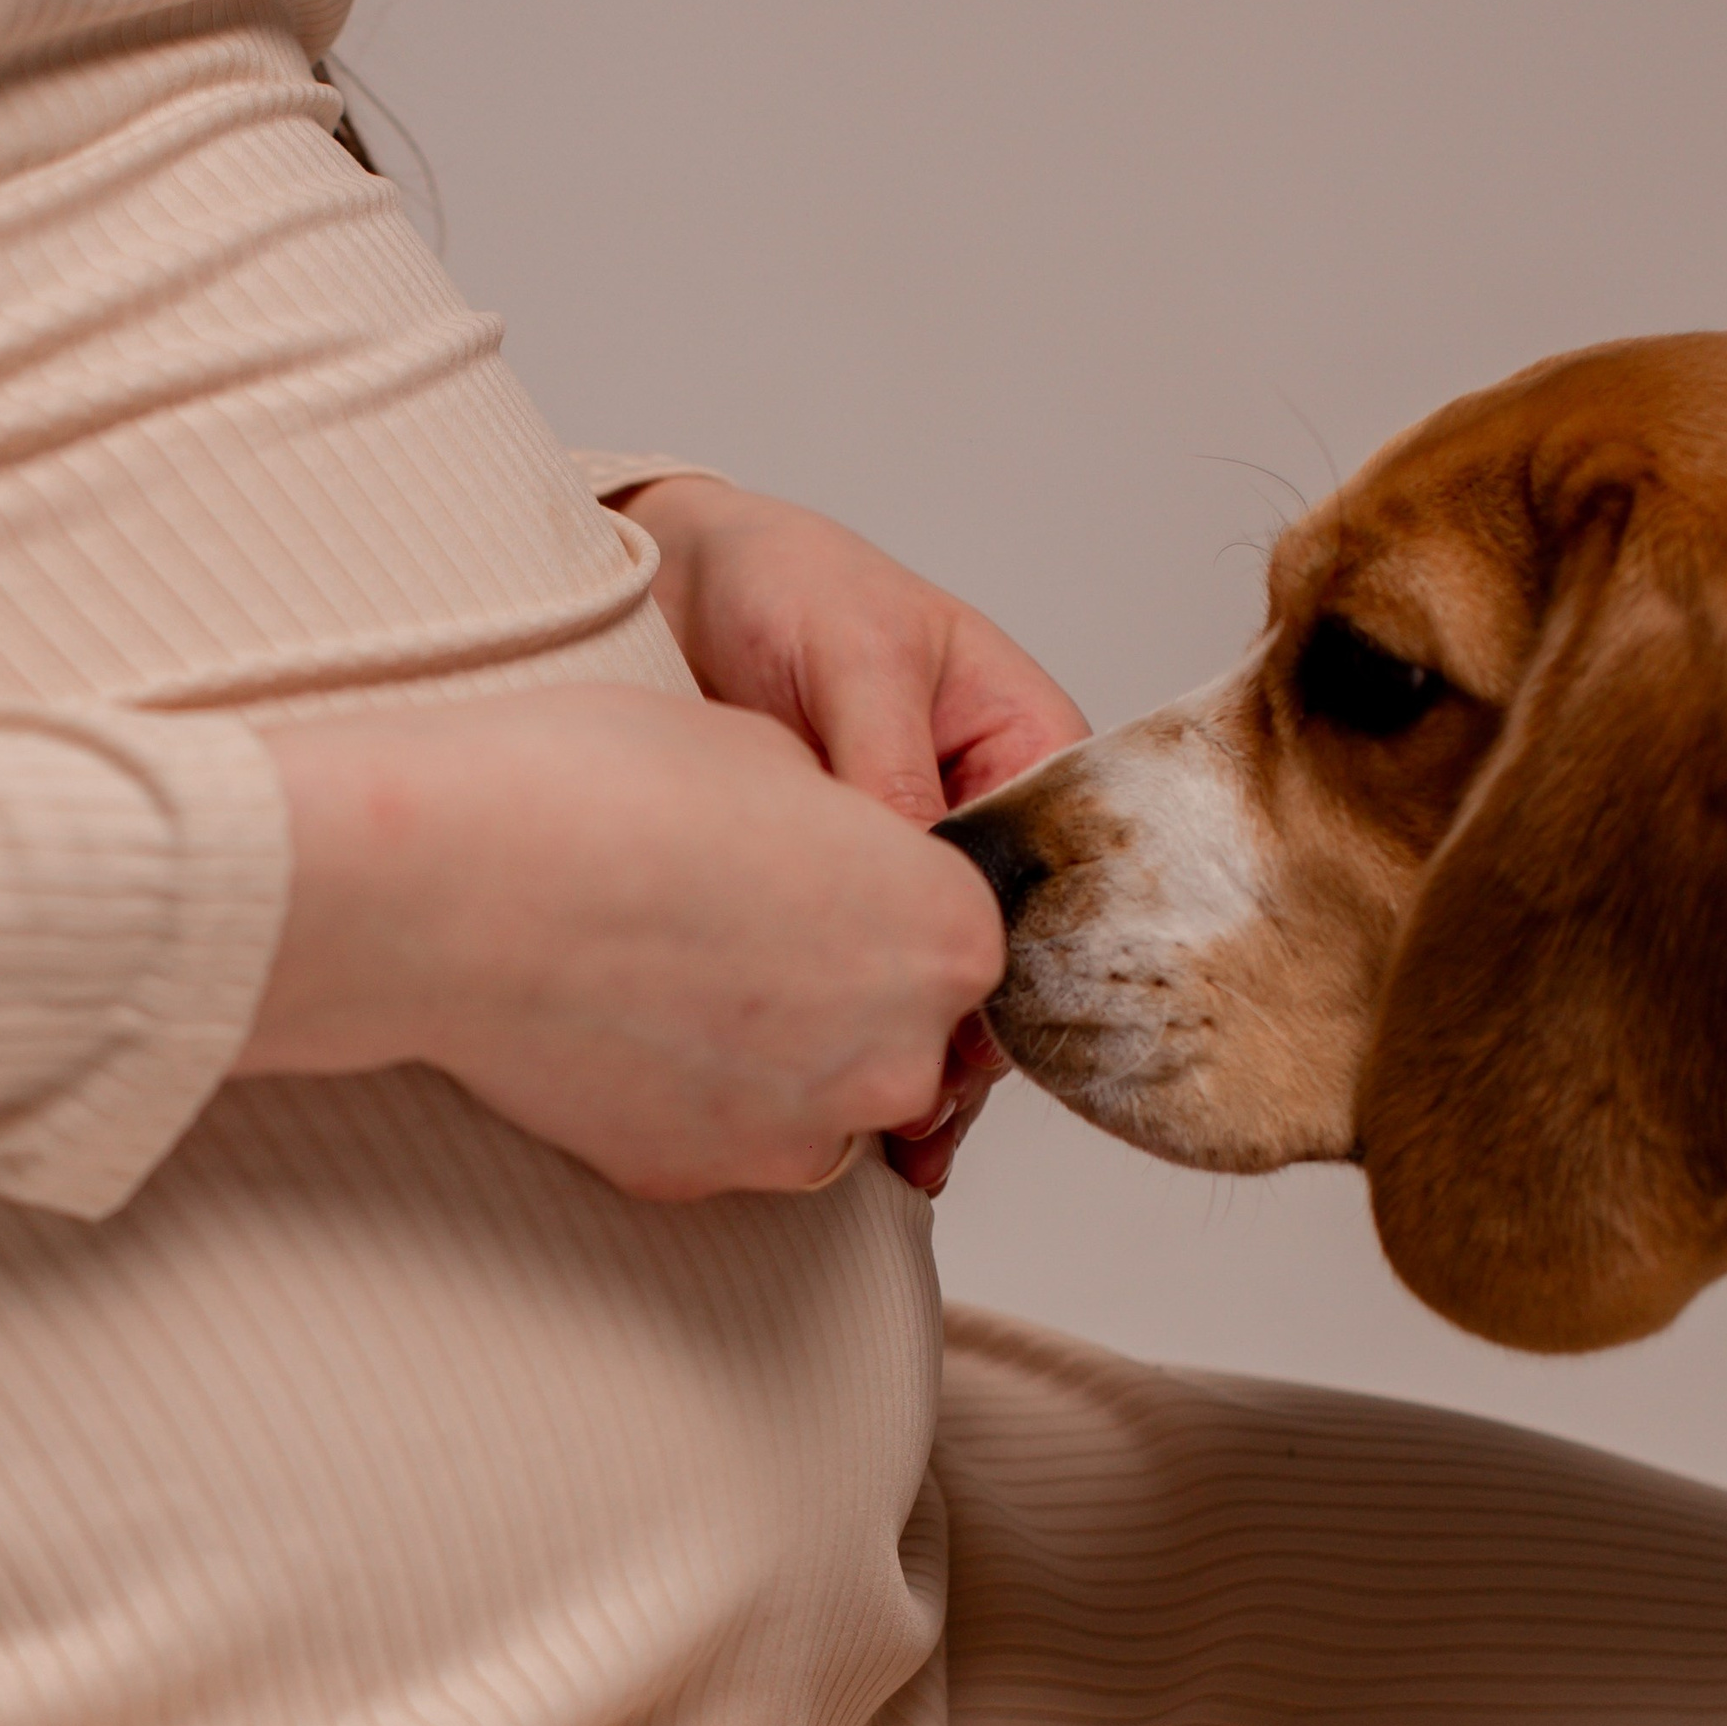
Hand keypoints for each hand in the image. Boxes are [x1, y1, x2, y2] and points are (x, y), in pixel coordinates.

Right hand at [234, 684, 1004, 1201]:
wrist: (448, 880)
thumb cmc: (597, 790)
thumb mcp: (766, 753)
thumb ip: (844, 826)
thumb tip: (838, 858)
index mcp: (946, 933)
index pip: (954, 935)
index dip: (878, 896)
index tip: (809, 873)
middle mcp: (899, 1052)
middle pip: (897, 1031)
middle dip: (834, 986)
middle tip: (727, 922)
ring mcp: (802, 1133)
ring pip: (813, 1095)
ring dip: (766, 1049)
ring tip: (662, 968)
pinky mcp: (700, 1181)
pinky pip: (722, 1134)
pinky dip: (684, 1093)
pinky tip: (613, 1019)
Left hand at [623, 475, 1089, 1185]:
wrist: (670, 584)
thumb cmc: (787, 582)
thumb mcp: (856, 654)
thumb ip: (894, 766)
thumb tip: (918, 881)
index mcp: (1025, 747)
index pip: (1056, 877)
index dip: (1021, 962)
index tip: (971, 1029)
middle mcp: (982, 820)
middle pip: (1004, 955)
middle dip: (972, 1037)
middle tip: (922, 1108)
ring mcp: (909, 871)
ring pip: (939, 985)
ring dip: (919, 1061)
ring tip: (897, 1143)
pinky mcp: (834, 903)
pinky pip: (866, 984)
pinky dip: (857, 1045)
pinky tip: (856, 1124)